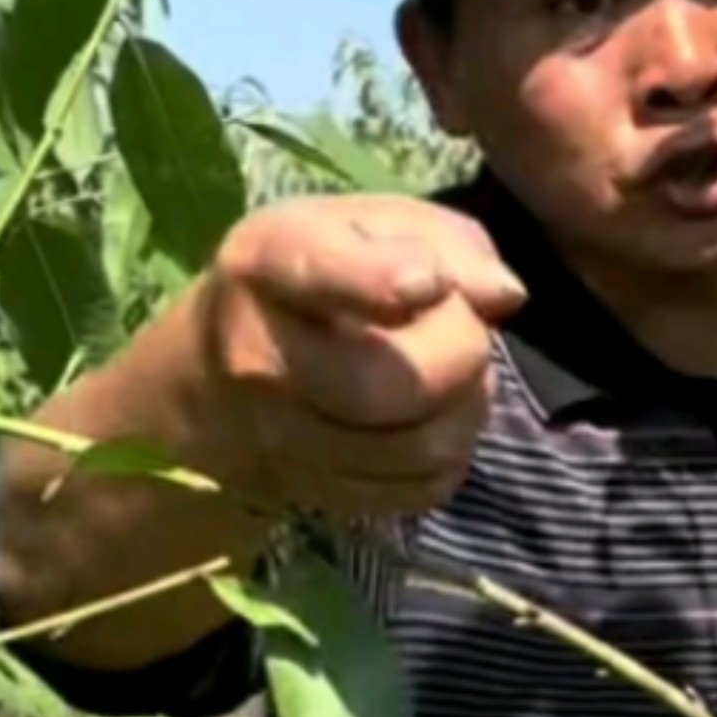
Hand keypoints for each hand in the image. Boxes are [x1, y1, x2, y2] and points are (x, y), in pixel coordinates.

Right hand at [195, 194, 527, 520]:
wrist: (212, 377)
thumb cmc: (313, 276)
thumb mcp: (367, 223)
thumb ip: (445, 242)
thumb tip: (504, 295)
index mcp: (272, 262)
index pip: (321, 274)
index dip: (381, 281)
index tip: (426, 284)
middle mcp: (259, 356)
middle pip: (393, 383)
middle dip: (462, 351)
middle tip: (462, 328)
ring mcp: (280, 438)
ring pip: (421, 445)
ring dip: (468, 406)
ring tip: (453, 372)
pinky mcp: (314, 493)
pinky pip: (421, 488)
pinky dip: (450, 453)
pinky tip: (432, 418)